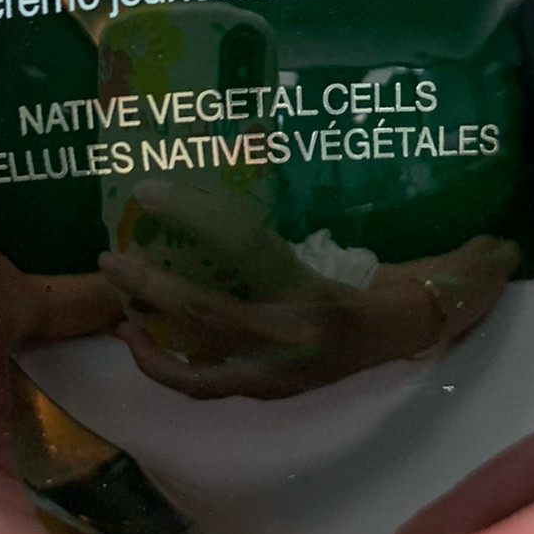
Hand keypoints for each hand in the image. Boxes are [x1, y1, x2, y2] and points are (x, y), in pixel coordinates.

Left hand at [100, 187, 517, 396]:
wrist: (423, 333)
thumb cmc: (395, 275)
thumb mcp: (359, 237)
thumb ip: (307, 212)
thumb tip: (267, 141)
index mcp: (313, 290)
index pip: (241, 245)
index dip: (192, 216)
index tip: (148, 191)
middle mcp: (291, 337)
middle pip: (201, 314)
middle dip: (148, 288)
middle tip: (110, 259)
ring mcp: (278, 375)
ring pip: (195, 368)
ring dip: (149, 343)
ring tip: (119, 313)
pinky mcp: (273, 392)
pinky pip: (208, 386)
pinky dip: (172, 368)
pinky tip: (147, 342)